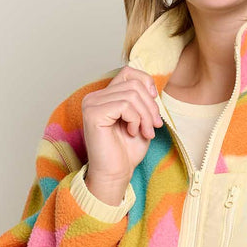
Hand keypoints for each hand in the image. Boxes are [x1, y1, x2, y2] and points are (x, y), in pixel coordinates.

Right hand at [82, 66, 162, 199]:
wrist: (116, 174)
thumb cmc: (127, 151)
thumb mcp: (141, 120)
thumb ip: (143, 101)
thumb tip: (152, 87)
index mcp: (105, 96)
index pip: (128, 73)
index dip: (146, 83)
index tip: (155, 102)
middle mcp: (95, 97)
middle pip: (134, 84)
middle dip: (151, 107)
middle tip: (155, 127)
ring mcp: (92, 104)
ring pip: (132, 95)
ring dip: (146, 116)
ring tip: (146, 133)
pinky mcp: (93, 113)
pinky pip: (124, 105)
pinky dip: (135, 120)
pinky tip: (132, 133)